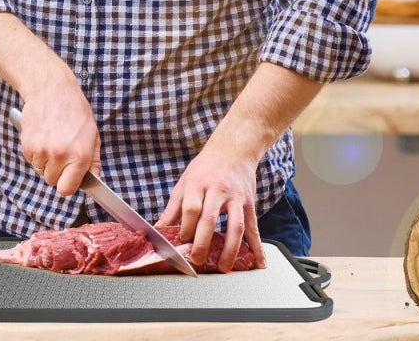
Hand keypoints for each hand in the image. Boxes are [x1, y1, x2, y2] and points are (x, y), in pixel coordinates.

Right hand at [19, 73, 100, 196]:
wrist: (51, 88)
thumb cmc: (74, 109)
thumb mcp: (92, 133)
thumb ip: (93, 159)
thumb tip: (93, 177)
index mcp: (80, 156)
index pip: (67, 189)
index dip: (67, 184)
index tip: (67, 177)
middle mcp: (60, 155)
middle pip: (52, 181)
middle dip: (55, 171)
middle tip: (59, 154)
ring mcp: (42, 150)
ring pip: (39, 169)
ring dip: (44, 161)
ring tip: (50, 142)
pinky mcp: (28, 143)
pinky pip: (30, 158)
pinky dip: (34, 152)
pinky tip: (41, 136)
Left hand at [155, 141, 266, 270]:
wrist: (232, 150)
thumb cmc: (204, 168)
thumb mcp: (185, 182)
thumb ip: (173, 208)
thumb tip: (158, 230)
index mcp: (197, 184)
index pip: (191, 207)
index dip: (186, 226)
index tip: (182, 243)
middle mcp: (217, 190)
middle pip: (210, 218)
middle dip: (203, 242)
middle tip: (198, 261)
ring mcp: (236, 197)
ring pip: (235, 226)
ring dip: (230, 249)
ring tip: (224, 267)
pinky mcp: (249, 204)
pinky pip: (254, 228)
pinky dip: (258, 247)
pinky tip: (259, 263)